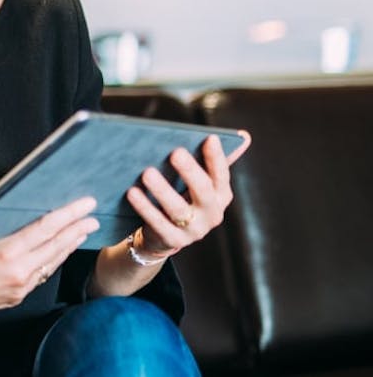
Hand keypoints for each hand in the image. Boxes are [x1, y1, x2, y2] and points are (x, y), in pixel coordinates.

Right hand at [0, 197, 99, 323]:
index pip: (46, 228)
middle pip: (56, 247)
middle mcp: (18, 273)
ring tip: (81, 233)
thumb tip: (17, 215)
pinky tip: (56, 253)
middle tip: (92, 217)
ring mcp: (18, 288)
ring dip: (68, 246)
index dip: (69, 215)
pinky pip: (39, 276)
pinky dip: (51, 261)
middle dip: (77, 230)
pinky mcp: (14, 298)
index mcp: (6, 253)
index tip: (84, 204)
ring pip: (51, 263)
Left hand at [127, 131, 251, 257]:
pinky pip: (158, 223)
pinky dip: (145, 207)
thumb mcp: (197, 181)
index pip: (221, 174)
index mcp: (221, 195)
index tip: (210, 138)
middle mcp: (212, 213)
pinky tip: (132, 192)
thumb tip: (244, 136)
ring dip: (163, 190)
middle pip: (203, 191)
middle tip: (176, 152)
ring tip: (147, 173)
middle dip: (190, 171)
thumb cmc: (181, 198)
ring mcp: (194, 230)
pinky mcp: (174, 240)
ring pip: (178, 209)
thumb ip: (212, 161)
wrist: (162, 236)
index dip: (216, 157)